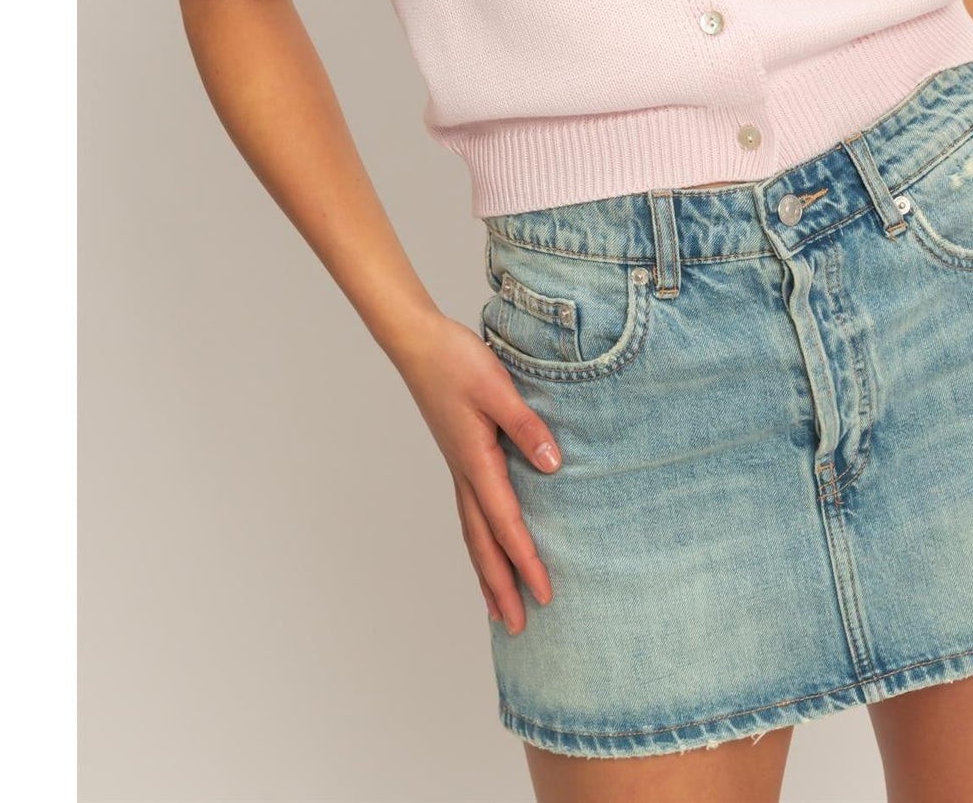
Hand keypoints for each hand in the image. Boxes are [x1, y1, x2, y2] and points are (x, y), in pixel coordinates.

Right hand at [388, 312, 564, 634]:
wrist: (418, 343)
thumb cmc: (457, 360)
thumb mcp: (498, 388)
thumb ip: (526, 426)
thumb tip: (553, 466)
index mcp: (476, 461)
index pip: (506, 524)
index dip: (527, 561)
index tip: (546, 595)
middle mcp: (464, 473)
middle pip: (484, 544)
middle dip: (502, 586)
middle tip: (519, 629)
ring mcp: (458, 467)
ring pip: (473, 533)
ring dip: (487, 572)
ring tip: (499, 609)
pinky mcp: (459, 456)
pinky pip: (470, 512)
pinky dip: (479, 542)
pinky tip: (486, 547)